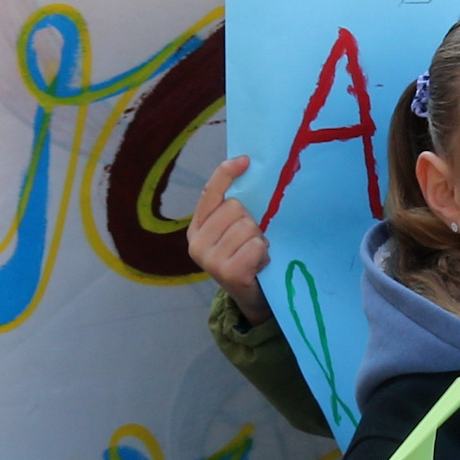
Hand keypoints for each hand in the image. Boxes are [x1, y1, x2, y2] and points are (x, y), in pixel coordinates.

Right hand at [187, 154, 271, 320]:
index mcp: (196, 229)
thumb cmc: (245, 258)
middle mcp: (197, 243)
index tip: (244, 160)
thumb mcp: (233, 231)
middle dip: (251, 221)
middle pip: (235, 207)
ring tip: (254, 255)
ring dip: (259, 239)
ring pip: (248, 226)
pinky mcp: (228, 273)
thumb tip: (244, 167)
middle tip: (251, 242)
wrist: (252, 298)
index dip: (226, 173)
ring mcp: (210, 260)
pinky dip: (263, 253)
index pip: (209, 193)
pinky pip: (255, 245)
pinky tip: (258, 265)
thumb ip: (232, 209)